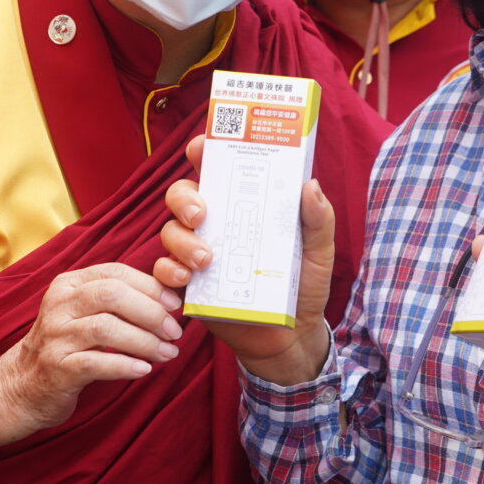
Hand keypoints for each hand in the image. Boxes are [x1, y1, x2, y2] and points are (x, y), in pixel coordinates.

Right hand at [0, 263, 183, 436]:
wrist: (21, 385)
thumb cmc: (66, 346)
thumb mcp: (83, 313)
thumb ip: (116, 301)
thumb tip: (168, 300)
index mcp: (68, 285)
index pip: (115, 273)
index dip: (150, 286)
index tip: (175, 305)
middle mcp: (58, 305)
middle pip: (111, 295)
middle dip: (150, 312)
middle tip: (174, 331)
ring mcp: (55, 336)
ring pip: (105, 328)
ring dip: (144, 341)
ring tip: (167, 353)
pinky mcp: (56, 368)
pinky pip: (96, 363)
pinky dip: (125, 365)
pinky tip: (144, 370)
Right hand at [154, 135, 335, 385]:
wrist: (292, 336)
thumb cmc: (304, 285)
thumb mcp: (319, 250)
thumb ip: (318, 219)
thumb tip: (309, 185)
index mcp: (244, 205)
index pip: (217, 169)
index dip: (204, 151)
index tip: (201, 146)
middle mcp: (216, 223)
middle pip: (181, 195)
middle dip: (184, 198)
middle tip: (202, 214)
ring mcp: (198, 252)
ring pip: (170, 231)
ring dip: (182, 240)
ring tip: (207, 259)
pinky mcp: (190, 285)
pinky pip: (164, 270)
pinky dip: (170, 271)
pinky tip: (188, 279)